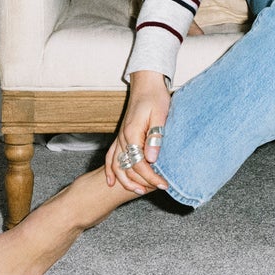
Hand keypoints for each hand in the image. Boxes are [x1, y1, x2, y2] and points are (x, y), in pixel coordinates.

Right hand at [105, 70, 170, 194]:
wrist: (146, 83)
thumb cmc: (155, 97)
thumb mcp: (160, 115)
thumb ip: (155, 137)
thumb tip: (152, 159)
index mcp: (132, 133)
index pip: (140, 163)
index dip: (152, 177)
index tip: (164, 185)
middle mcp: (122, 137)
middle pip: (128, 167)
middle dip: (143, 182)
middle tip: (159, 188)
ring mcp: (120, 137)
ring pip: (116, 165)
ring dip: (126, 180)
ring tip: (140, 191)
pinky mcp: (121, 136)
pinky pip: (110, 157)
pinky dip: (109, 170)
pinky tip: (111, 182)